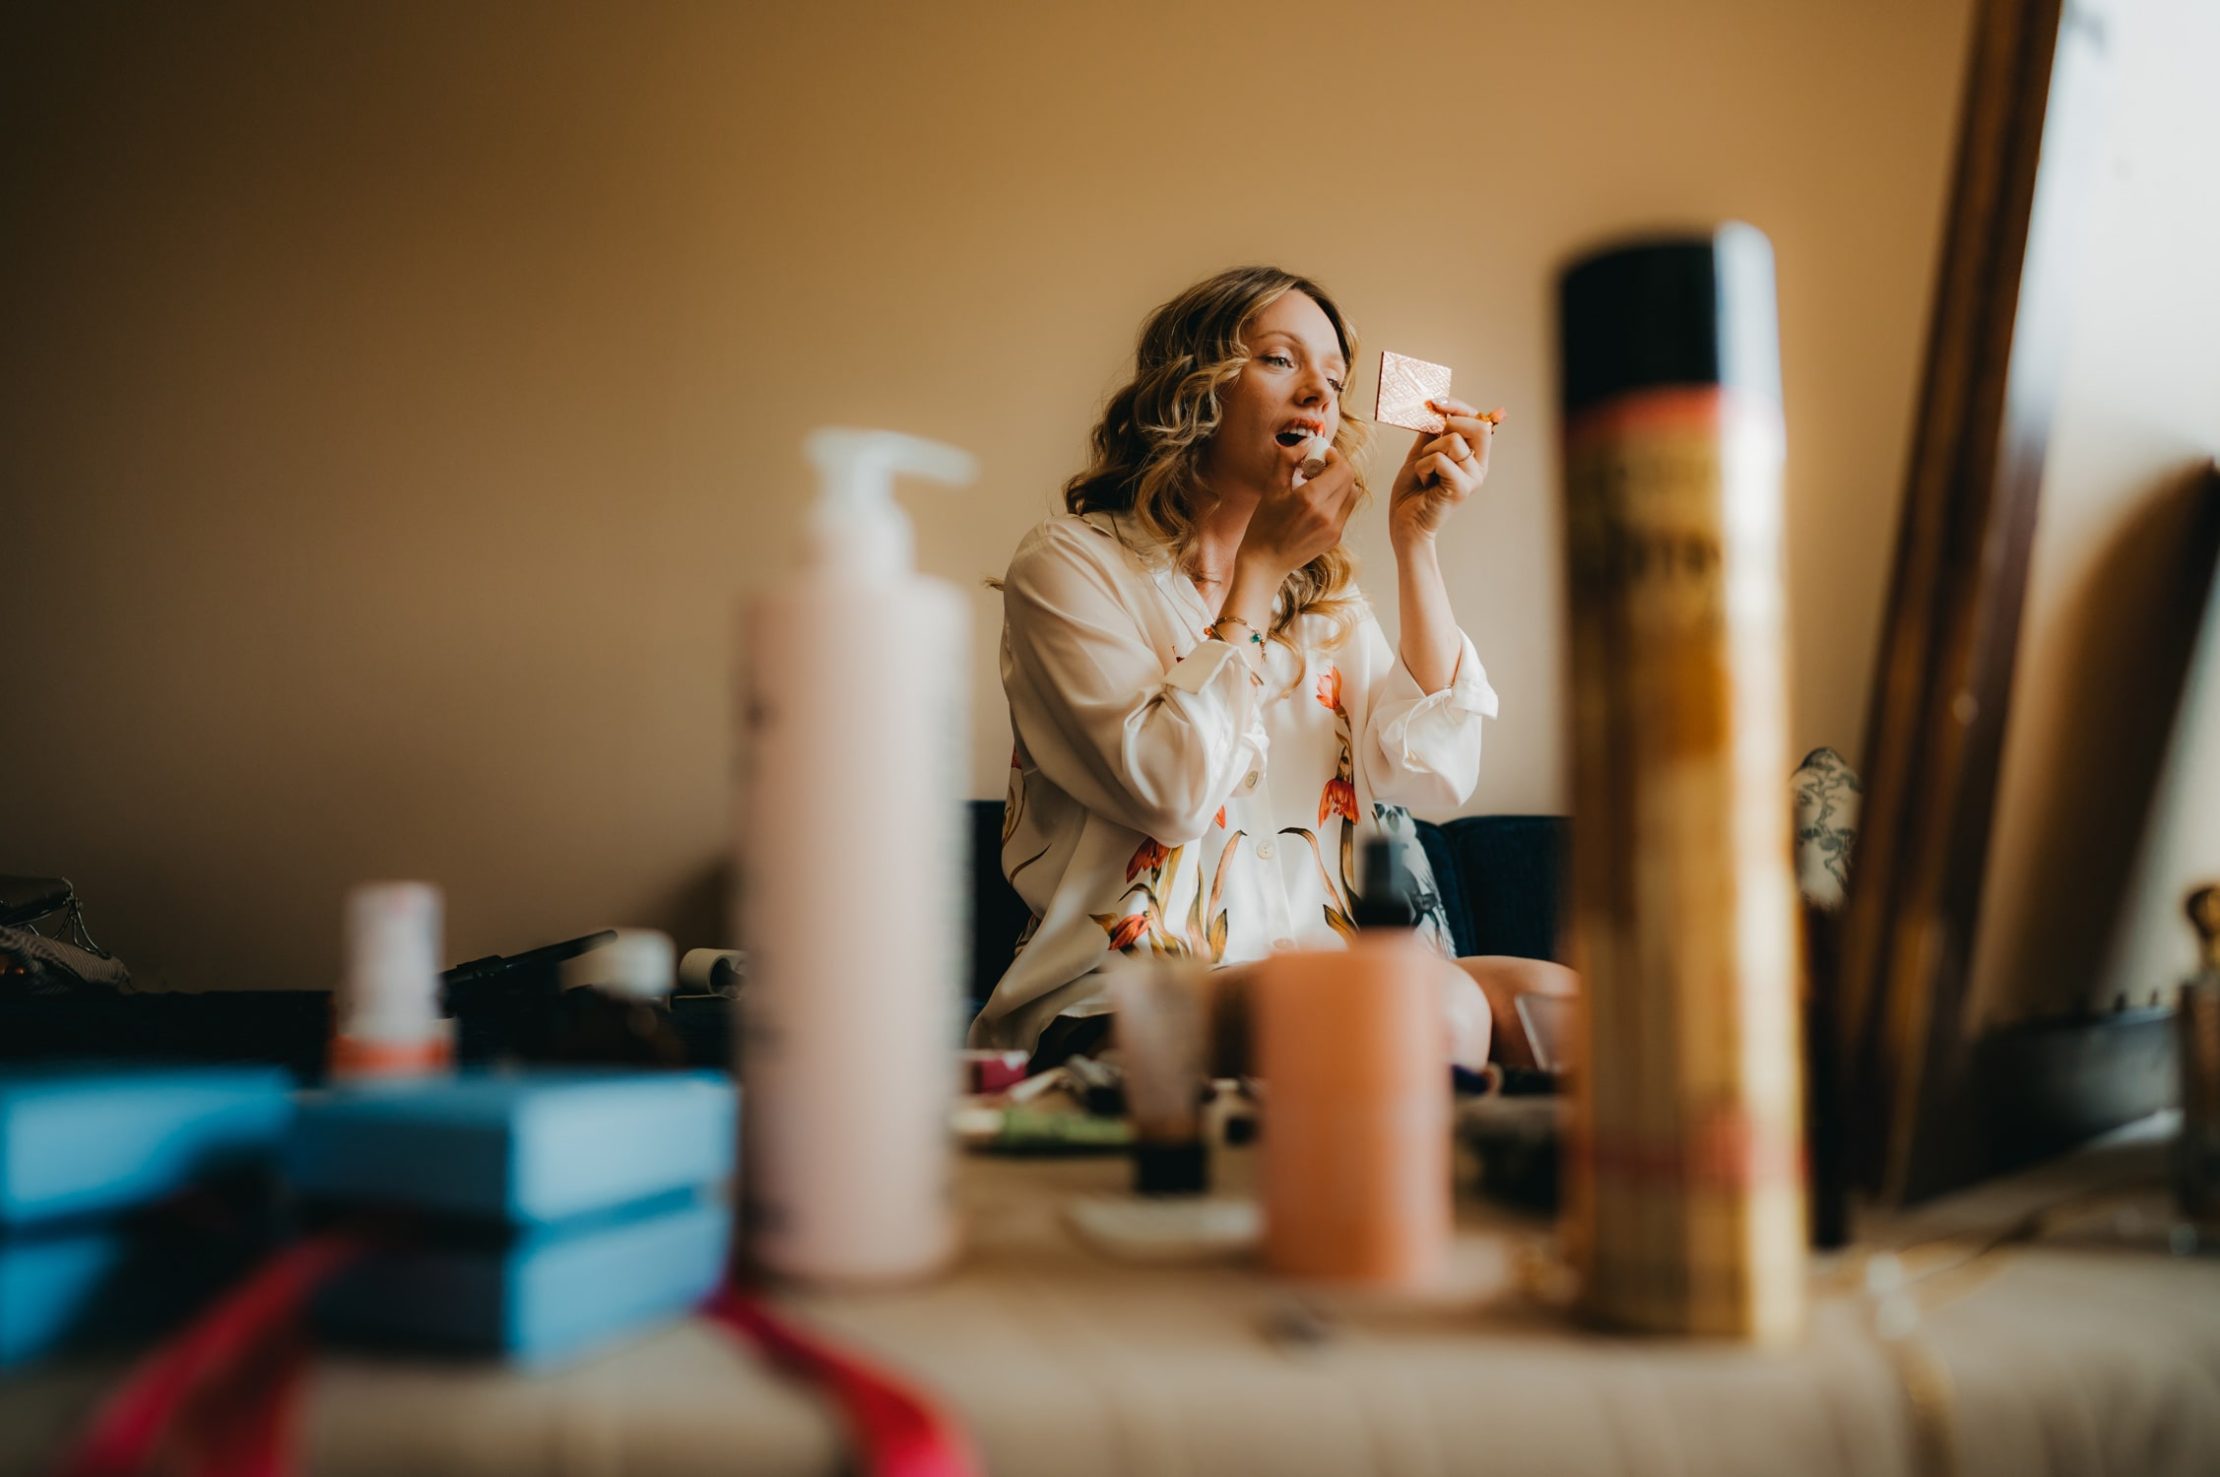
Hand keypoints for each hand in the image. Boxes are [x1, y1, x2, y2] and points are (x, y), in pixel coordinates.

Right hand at [1234, 446, 1360, 582]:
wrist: (1264, 563)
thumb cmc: (1263, 526)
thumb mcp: (1271, 488)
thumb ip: (1288, 460)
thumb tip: (1306, 443)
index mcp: (1310, 500)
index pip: (1342, 469)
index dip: (1333, 457)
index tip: (1318, 455)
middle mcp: (1327, 515)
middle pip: (1349, 479)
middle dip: (1336, 468)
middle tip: (1316, 469)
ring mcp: (1334, 529)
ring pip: (1351, 494)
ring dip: (1339, 484)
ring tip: (1317, 486)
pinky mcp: (1335, 538)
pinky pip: (1345, 510)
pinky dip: (1336, 500)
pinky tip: (1316, 504)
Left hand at [1388, 398, 1501, 545]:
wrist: (1405, 523)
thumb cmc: (1412, 491)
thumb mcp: (1422, 453)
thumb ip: (1433, 432)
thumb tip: (1438, 406)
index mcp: (1474, 457)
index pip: (1480, 421)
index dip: (1459, 407)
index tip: (1436, 402)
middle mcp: (1479, 467)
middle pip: (1480, 426)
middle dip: (1449, 424)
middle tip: (1430, 442)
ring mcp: (1473, 479)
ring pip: (1453, 441)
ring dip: (1428, 451)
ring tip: (1424, 471)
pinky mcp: (1461, 489)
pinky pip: (1440, 459)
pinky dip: (1423, 466)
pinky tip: (1423, 481)